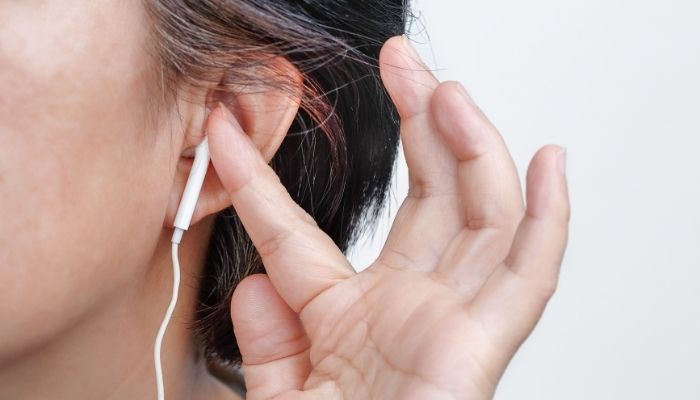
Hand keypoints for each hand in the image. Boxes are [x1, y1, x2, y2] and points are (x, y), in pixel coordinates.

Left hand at [207, 35, 569, 399]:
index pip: (297, 234)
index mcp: (345, 319)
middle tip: (398, 64)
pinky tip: (548, 162)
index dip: (260, 180)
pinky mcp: (489, 345)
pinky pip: (529, 272)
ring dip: (468, 146)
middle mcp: (406, 307)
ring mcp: (452, 320)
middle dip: (412, 123)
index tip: (229, 130)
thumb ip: (267, 349)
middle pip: (419, 197)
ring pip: (476, 213)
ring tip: (446, 90)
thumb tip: (256, 288)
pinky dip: (546, 218)